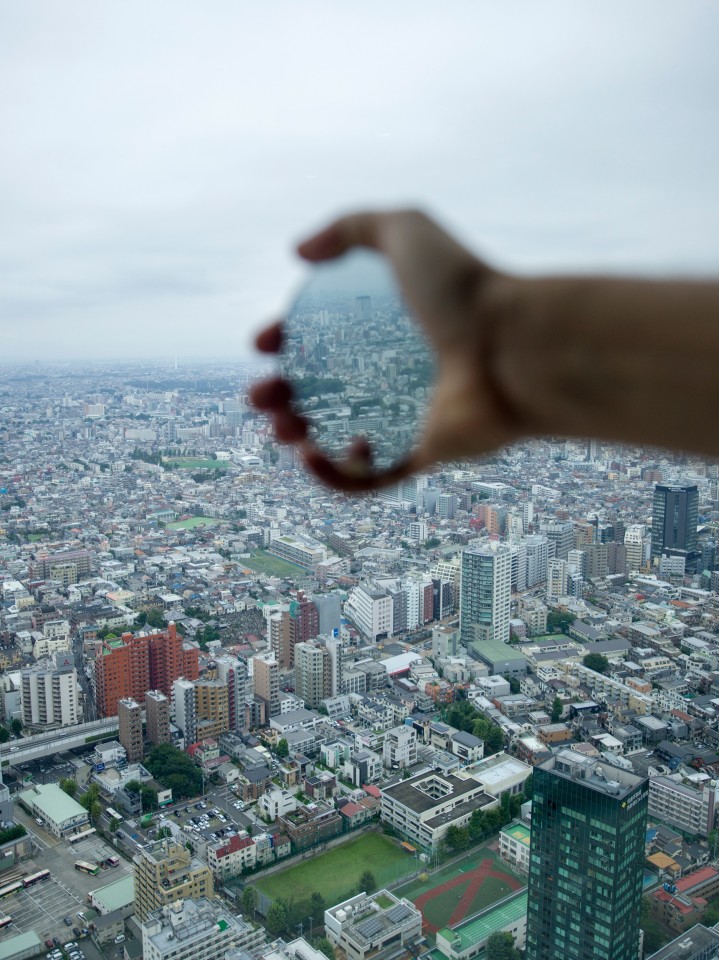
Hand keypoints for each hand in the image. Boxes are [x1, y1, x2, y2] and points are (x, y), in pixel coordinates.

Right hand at [250, 209, 524, 490]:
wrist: (515, 351)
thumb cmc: (465, 289)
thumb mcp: (407, 228)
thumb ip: (350, 225)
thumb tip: (298, 253)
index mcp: (387, 326)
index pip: (322, 337)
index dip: (284, 339)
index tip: (263, 342)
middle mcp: (393, 372)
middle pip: (320, 389)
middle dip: (278, 393)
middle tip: (261, 394)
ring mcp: (404, 417)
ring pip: (334, 436)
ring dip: (295, 435)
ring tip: (280, 427)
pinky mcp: (417, 457)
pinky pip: (365, 480)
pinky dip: (331, 475)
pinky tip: (312, 454)